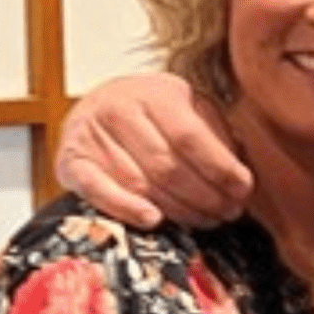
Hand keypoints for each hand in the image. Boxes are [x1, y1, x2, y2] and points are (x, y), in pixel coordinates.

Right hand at [55, 74, 250, 228]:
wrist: (97, 106)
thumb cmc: (155, 114)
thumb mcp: (189, 108)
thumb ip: (214, 133)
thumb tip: (241, 167)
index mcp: (154, 93)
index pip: (190, 136)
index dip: (220, 168)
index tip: (244, 189)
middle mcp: (119, 109)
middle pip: (167, 166)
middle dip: (205, 196)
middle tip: (229, 212)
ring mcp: (90, 135)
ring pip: (140, 184)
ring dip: (178, 210)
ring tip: (206, 220)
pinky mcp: (70, 162)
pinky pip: (98, 191)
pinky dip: (125, 208)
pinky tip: (153, 220)